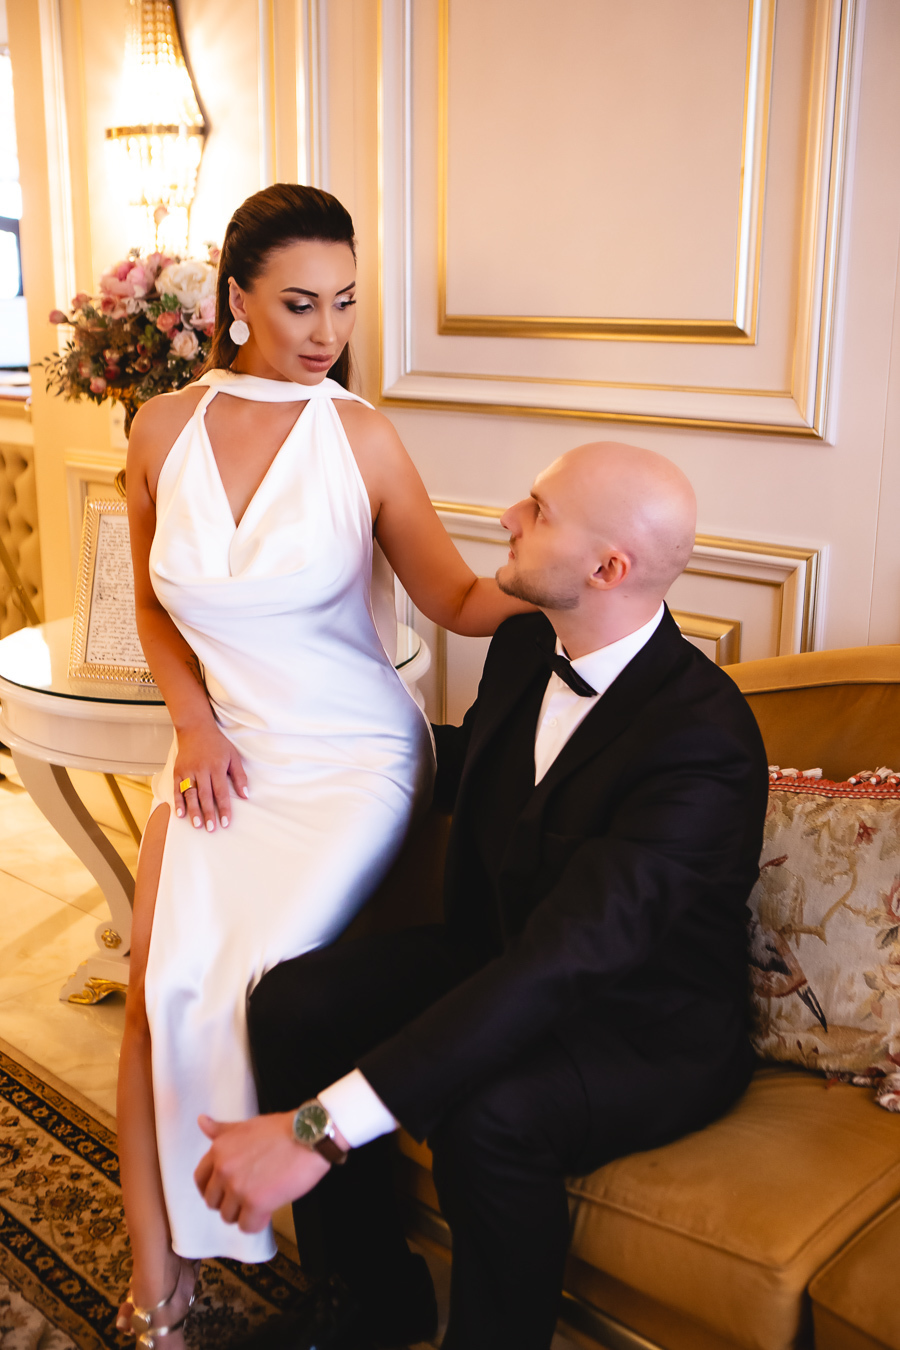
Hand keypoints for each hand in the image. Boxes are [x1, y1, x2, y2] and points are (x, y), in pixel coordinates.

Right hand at [174, 723, 247, 830]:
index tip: (226, 823)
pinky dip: (178, 802)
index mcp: (217, 767)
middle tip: (211, 828)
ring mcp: (188, 771)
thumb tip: (246, 795)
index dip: (224, 808)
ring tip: (197, 825)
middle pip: (205, 795)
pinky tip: (180, 814)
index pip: (221, 792)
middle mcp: (202, 770)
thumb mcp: (233, 756)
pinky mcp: (177, 771)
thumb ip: (240, 776)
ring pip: (190, 794)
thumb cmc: (217, 743)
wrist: (195, 728)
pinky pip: (177, 789)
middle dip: (209, 813)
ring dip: (194, 810)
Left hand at [194, 1112, 331, 1232]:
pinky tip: (268, 1211)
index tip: (225, 1191)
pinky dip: (257, 1223)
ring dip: (244, 1213)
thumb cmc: (282, 1130)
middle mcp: (223, 1169)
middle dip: (230, 1202)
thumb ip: (222, 1130)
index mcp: (219, 1150)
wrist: (309, 1136)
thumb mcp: (247, 1126)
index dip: (213, 1189)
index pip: (200, 1180)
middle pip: (213, 1202)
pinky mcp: (255, 1203)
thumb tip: (202, 1122)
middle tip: (249, 1195)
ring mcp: (238, 1188)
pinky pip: (247, 1226)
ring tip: (262, 1200)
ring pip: (229, 1216)